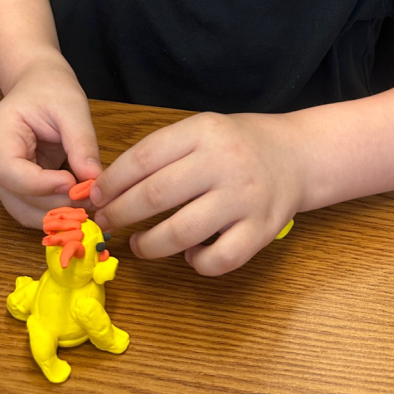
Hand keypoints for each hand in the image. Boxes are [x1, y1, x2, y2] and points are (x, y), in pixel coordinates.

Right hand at [0, 59, 101, 227]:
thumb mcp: (71, 108)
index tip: (74, 183)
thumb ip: (81, 143)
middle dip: (55, 204)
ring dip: (56, 213)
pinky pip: (31, 207)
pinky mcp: (15, 186)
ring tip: (86, 201)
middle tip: (90, 198)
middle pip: (17, 198)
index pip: (9, 171)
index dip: (41, 185)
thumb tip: (93, 178)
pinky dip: (54, 211)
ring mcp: (0, 177)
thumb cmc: (50, 89)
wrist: (38, 84)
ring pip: (23, 211)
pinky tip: (77, 202)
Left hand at [90, 111, 305, 276]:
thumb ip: (163, 152)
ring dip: (149, 245)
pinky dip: (195, 263)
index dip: (112, 181)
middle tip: (105, 223)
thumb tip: (110, 187)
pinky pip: (217, 260)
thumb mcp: (202, 130)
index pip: (144, 157)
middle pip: (156, 195)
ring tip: (138, 245)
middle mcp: (224, 162)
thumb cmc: (238, 144)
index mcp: (203, 131)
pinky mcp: (261, 231)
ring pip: (182, 233)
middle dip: (120, 213)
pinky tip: (189, 254)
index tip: (95, 197)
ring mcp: (244, 198)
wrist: (298, 155)